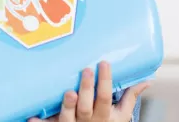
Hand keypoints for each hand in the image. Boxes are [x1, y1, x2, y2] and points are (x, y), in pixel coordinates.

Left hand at [29, 62, 149, 121]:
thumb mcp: (121, 115)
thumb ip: (130, 97)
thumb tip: (148, 80)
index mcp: (104, 116)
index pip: (105, 97)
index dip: (105, 81)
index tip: (104, 63)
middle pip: (86, 107)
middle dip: (86, 89)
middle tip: (85, 70)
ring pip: (68, 117)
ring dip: (67, 106)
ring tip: (68, 92)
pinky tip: (31, 119)